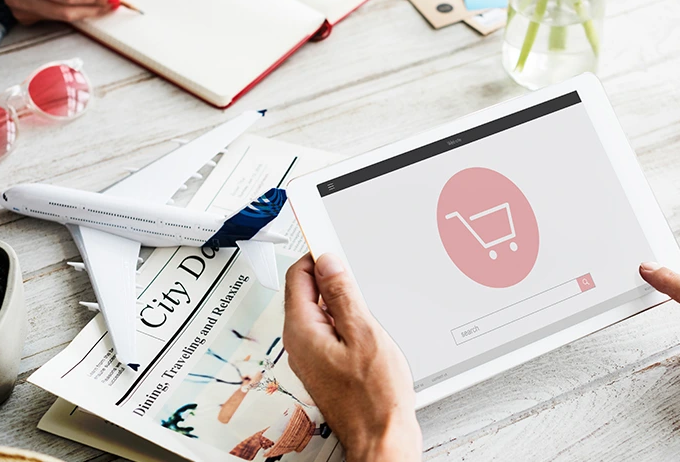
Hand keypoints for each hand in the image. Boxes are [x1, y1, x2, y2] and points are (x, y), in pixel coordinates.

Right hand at [0, 0, 116, 23]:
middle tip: (115, 2)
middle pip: (67, 11)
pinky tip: (81, 1)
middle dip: (95, 8)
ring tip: (103, 0)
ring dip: (87, 10)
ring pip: (63, 17)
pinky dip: (72, 10)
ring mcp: (20, 10)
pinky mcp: (24, 17)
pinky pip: (55, 17)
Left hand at [284, 254, 421, 461]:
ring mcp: (311, 357)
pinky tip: (365, 328)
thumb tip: (329, 264)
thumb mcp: (365, 333)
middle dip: (330, 277)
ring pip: (318, 312)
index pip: (299, 276)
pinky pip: (327, 331)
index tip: (331, 241)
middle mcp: (300, 344)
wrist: (381, 438)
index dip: (317, 255)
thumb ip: (344, 295)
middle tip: (355, 271)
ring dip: (339, 300)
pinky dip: (343, 320)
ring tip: (365, 305)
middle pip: (306, 292)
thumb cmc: (375, 397)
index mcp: (303, 331)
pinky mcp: (324, 366)